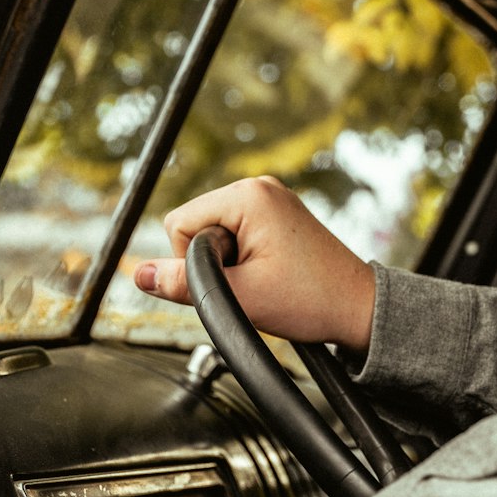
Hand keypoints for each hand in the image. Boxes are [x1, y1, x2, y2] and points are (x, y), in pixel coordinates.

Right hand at [133, 176, 375, 353]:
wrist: (358, 309)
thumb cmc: (310, 301)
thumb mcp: (239, 297)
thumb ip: (183, 284)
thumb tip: (138, 274)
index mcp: (249, 195)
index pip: (180, 223)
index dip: (192, 262)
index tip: (231, 280)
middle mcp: (259, 187)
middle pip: (195, 225)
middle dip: (211, 261)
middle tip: (252, 283)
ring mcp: (271, 199)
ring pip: (214, 232)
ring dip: (228, 262)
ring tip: (264, 280)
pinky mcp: (278, 215)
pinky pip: (236, 233)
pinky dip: (242, 257)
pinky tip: (269, 274)